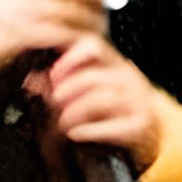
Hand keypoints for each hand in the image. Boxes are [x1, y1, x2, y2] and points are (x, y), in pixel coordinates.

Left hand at [35, 36, 162, 160]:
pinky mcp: (141, 125)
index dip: (70, 58)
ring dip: (76, 111)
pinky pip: (115, 126)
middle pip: (94, 74)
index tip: (53, 74)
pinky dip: (91, 130)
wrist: (150, 134)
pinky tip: (76, 134)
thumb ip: (61, 83)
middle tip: (55, 100)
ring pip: (104, 98)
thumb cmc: (115, 109)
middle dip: (69, 88)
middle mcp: (128, 78)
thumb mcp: (90, 90)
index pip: (93, 46)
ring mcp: (137, 101)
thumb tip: (31, 81)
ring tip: (63, 121)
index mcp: (114, 63)